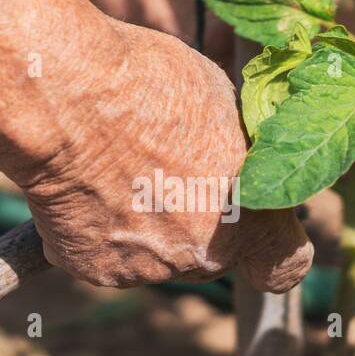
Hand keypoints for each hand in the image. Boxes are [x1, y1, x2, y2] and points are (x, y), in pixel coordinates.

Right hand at [17, 20, 311, 290]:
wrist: (69, 102)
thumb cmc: (150, 86)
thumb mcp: (222, 101)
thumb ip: (238, 147)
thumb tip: (237, 146)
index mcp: (252, 216)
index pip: (285, 263)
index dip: (271, 245)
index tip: (255, 223)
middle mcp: (207, 257)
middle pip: (210, 254)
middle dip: (194, 220)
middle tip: (163, 169)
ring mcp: (150, 269)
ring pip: (155, 255)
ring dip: (143, 222)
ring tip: (115, 166)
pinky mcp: (97, 269)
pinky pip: (104, 252)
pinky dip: (94, 227)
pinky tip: (84, 182)